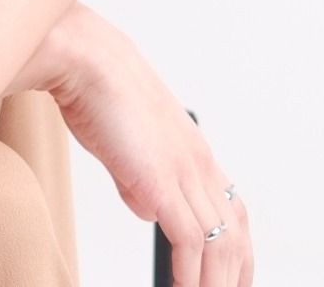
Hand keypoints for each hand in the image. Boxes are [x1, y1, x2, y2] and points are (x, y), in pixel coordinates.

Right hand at [48, 8, 253, 286]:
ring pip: (221, 244)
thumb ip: (141, 179)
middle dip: (237, 276)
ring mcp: (184, 172)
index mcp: (195, 152)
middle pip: (237, 234)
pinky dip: (191, 275)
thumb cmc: (98, 91)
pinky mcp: (162, 182)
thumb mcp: (127, 144)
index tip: (233, 277)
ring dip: (216, 283)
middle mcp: (199, 163)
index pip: (234, 212)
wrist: (85, 60)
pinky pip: (191, 242)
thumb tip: (149, 210)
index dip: (238, 250)